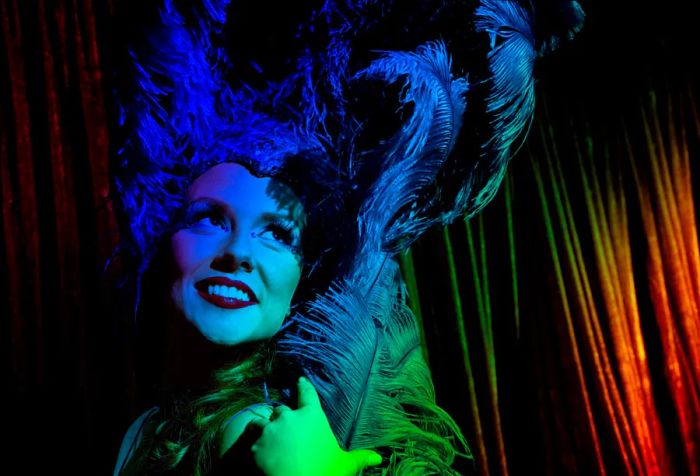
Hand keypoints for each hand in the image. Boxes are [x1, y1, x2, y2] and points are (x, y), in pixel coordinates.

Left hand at [247, 377, 382, 475]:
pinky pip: (252, 440)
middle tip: (284, 422)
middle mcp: (289, 418)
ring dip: (263, 425)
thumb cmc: (324, 472)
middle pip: (281, 409)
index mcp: (312, 416)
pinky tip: (255, 451)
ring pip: (262, 421)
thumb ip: (360, 459)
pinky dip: (255, 445)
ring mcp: (270, 430)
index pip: (307, 394)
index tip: (299, 379)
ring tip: (263, 431)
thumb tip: (378, 458)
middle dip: (283, 415)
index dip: (303, 386)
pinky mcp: (255, 445)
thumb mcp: (345, 465)